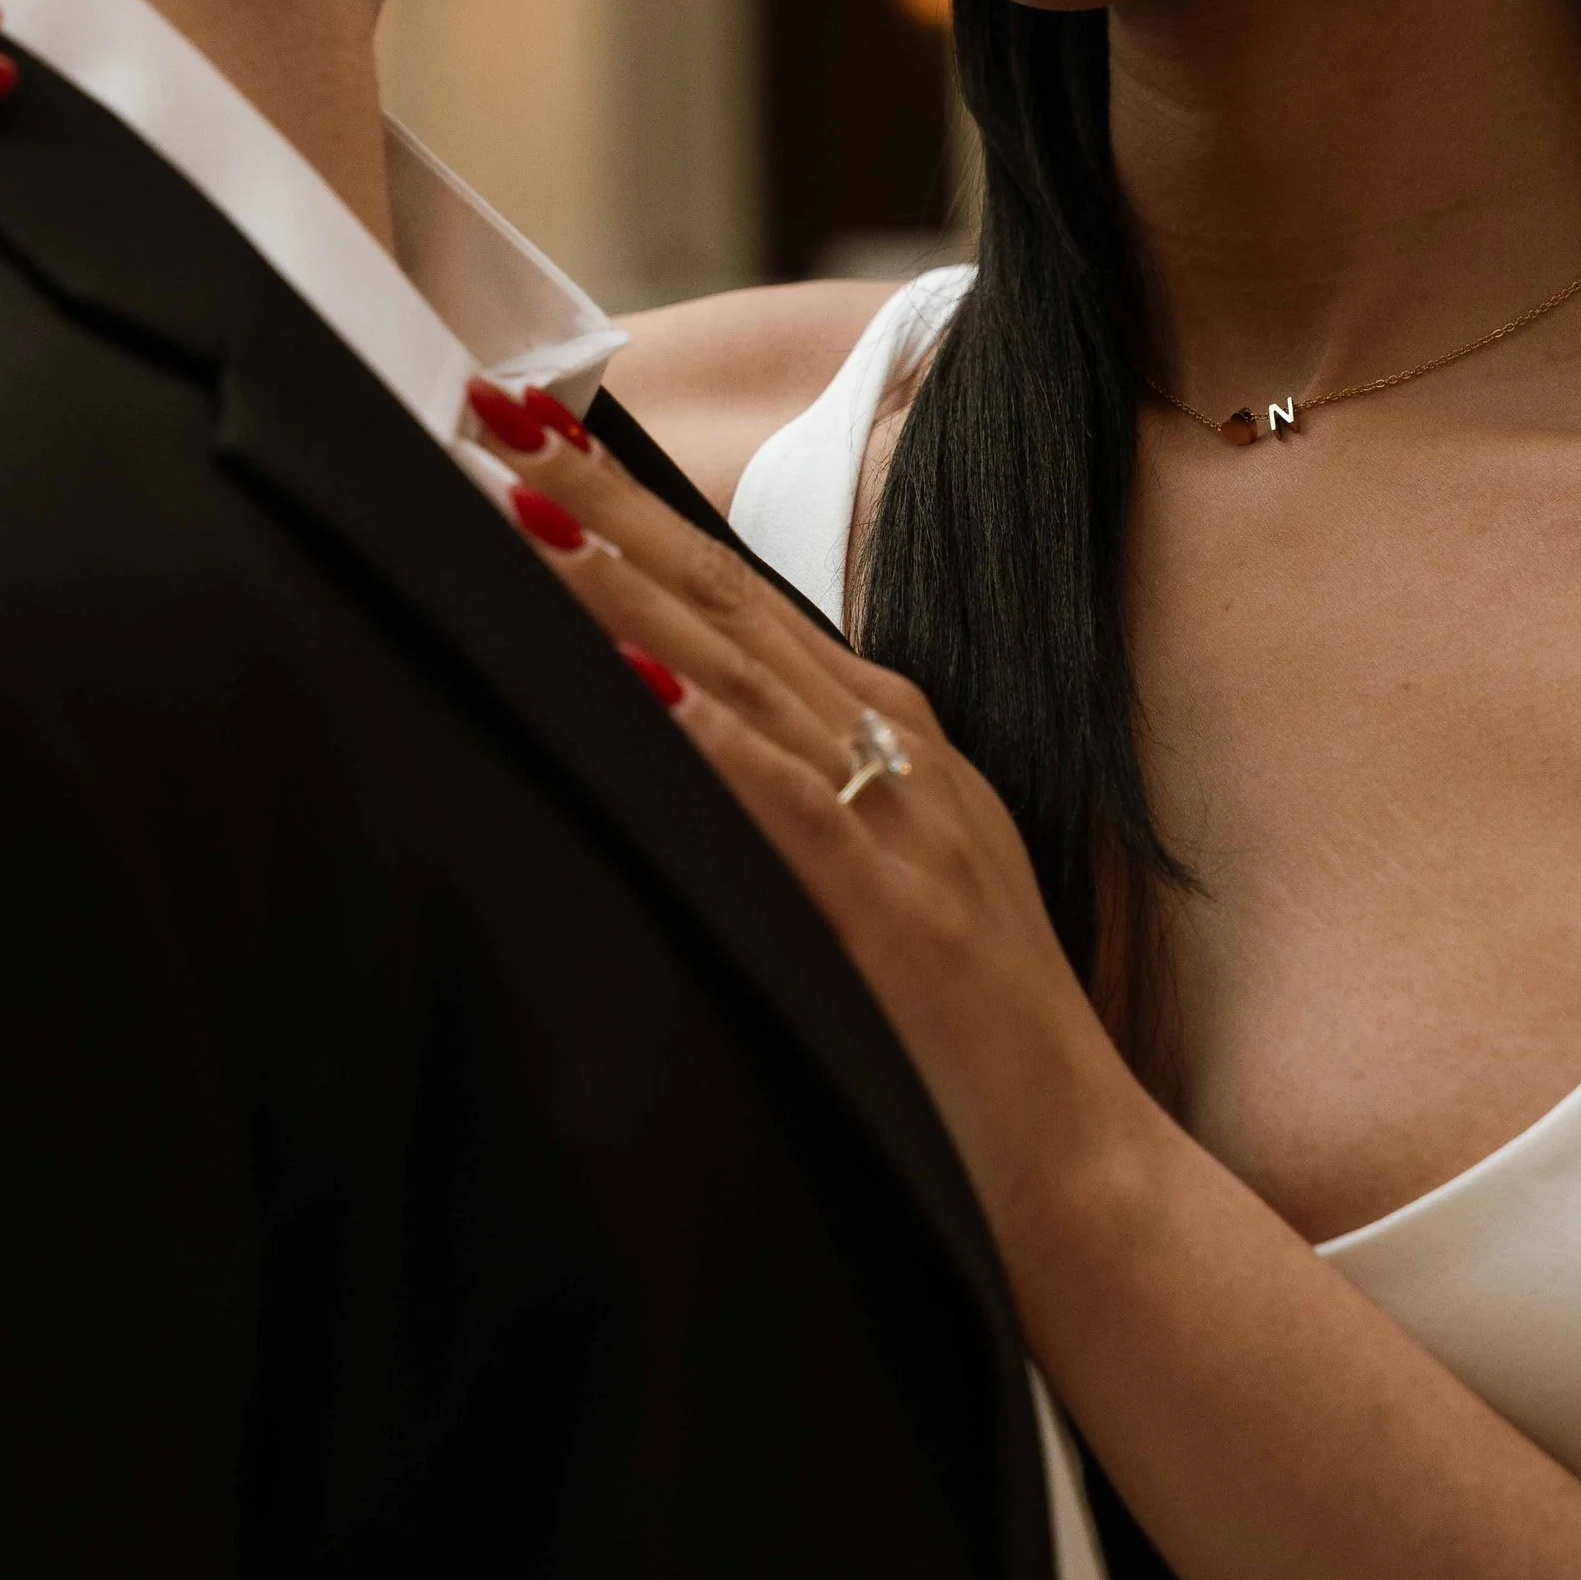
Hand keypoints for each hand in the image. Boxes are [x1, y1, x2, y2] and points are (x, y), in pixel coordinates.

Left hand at [466, 382, 1141, 1266]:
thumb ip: (794, 796)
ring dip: (623, 586)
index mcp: (892, 732)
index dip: (634, 503)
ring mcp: (899, 821)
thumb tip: (665, 732)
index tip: (535, 427)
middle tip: (494, 407)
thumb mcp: (882, 874)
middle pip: (723, 594)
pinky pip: (784, 804)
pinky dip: (706, 736)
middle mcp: (896, 747)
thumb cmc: (965, 1039)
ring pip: (738, 672)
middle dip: (604, 497)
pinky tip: (631, 684)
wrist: (1086, 1172)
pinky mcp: (892, 912)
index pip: (737, 588)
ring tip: (520, 507)